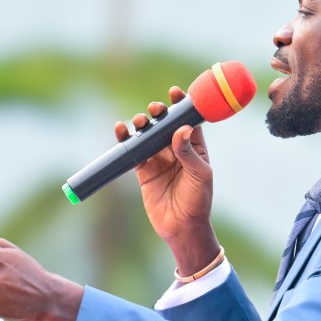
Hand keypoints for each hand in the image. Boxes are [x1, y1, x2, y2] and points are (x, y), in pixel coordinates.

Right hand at [117, 86, 221, 275]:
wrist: (181, 228)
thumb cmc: (198, 202)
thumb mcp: (199, 176)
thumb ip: (188, 153)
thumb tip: (179, 129)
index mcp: (195, 148)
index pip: (188, 120)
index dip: (182, 105)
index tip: (176, 92)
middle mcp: (176, 150)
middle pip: (165, 124)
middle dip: (159, 113)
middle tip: (155, 109)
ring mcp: (159, 159)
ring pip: (147, 135)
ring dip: (142, 124)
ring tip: (140, 121)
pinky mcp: (143, 170)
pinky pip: (133, 151)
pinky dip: (126, 139)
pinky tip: (121, 129)